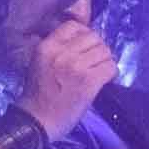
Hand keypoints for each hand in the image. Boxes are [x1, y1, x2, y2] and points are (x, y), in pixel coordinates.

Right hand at [16, 19, 117, 141]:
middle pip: (93, 37)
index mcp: (47, 47)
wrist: (37, 121)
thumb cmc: (37, 94)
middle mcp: (62, 53)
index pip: (73, 26)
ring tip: (100, 71)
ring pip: (105, 51)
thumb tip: (80, 38)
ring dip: (105, 61)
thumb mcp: (39, 62)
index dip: (84, 34)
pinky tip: (104, 80)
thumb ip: (56, 48)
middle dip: (98, 48)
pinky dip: (111, 73)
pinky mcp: (89, 81)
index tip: (85, 47)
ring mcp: (76, 67)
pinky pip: (110, 67)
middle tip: (95, 61)